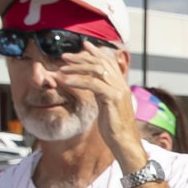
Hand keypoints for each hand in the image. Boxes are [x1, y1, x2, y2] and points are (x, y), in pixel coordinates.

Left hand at [49, 44, 139, 166]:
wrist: (125, 142)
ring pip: (97, 70)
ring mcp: (119, 91)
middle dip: (81, 58)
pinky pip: (93, 84)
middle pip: (101, 63)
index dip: (96, 53)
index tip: (84, 45)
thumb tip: (92, 88)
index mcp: (121, 86)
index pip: (109, 63)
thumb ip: (102, 94)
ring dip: (76, 68)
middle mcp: (122, 85)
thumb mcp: (107, 108)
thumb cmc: (115, 129)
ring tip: (61, 68)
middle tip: (65, 57)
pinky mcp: (113, 98)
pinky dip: (78, 80)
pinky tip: (65, 81)